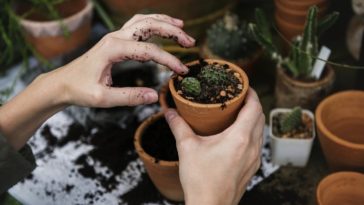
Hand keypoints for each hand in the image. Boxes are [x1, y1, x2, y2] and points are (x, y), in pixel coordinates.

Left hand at [0, 14, 194, 149]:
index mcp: (112, 49)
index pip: (149, 51)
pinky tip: (162, 28)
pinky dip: (153, 23)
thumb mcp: (103, 98)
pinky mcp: (115, 41)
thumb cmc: (79, 90)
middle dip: (172, 31)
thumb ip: (129, 97)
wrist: (62, 83)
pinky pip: (137, 25)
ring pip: (144, 20)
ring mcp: (115, 36)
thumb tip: (154, 96)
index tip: (182, 71)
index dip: (168, 60)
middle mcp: (115, 37)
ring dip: (164, 22)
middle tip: (190, 42)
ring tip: (182, 27)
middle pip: (149, 25)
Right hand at [165, 88, 264, 204]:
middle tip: (238, 96)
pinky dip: (252, 133)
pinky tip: (237, 135)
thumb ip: (178, 126)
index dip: (251, 93)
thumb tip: (169, 112)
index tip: (243, 86)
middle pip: (260, 117)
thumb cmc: (201, 180)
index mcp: (240, 138)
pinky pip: (257, 143)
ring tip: (238, 113)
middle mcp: (252, 147)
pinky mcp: (252, 168)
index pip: (254, 107)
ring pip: (260, 131)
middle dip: (252, 103)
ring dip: (253, 118)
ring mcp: (254, 159)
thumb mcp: (187, 148)